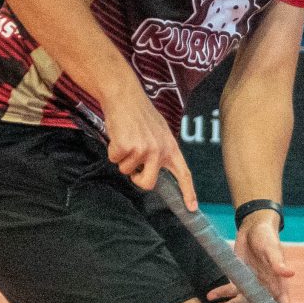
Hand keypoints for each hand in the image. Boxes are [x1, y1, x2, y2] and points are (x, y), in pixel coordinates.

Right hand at [101, 84, 192, 205]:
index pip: (183, 173)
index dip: (188, 192)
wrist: (124, 95)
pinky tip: (117, 135)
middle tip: (133, 169)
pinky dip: (112, 150)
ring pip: (126, 170)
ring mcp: (143, 149)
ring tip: (126, 138)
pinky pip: (114, 160)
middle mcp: (159, 150)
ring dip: (122, 158)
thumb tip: (154, 168)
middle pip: (148, 183)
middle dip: (137, 180)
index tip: (191, 207)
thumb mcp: (158, 131)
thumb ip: (160, 149)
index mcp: (170, 147)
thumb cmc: (139, 112)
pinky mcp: (126, 147)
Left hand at [212, 209, 290, 302]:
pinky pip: (229, 292)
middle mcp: (266, 290)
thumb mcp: (272, 248)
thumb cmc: (267, 237)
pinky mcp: (238, 280)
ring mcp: (251, 287)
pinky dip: (220, 294)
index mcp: (279, 285)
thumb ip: (278, 262)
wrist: (252, 227)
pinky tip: (211, 295)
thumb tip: (290, 273)